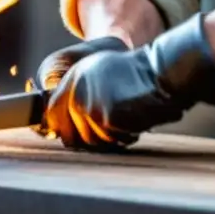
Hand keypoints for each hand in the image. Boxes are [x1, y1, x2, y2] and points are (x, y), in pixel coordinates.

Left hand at [44, 14, 214, 150]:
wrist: (163, 70)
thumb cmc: (138, 77)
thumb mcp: (102, 75)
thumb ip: (79, 94)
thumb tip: (56, 126)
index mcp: (74, 76)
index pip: (51, 115)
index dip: (63, 129)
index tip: (75, 135)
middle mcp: (76, 88)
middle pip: (68, 136)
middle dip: (89, 139)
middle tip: (110, 128)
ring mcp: (89, 103)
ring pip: (90, 143)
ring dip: (109, 138)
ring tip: (126, 118)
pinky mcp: (105, 117)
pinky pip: (109, 142)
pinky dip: (124, 137)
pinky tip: (136, 120)